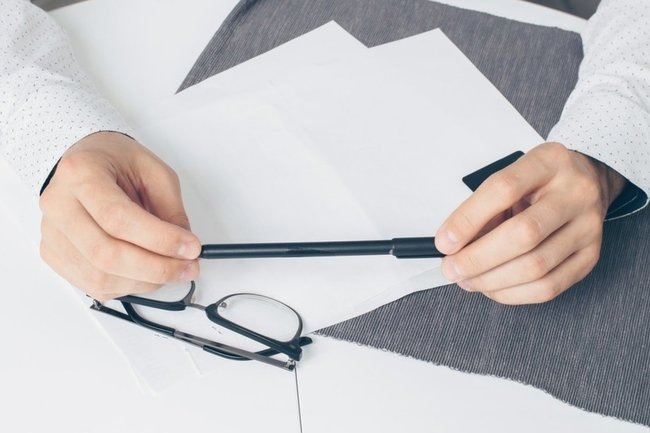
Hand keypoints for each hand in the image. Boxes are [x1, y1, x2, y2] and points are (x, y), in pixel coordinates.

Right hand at [39, 132, 200, 300]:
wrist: (87, 163)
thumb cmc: (117, 162)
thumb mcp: (155, 172)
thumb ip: (171, 210)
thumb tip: (185, 249)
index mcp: (81, 174)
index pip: (118, 218)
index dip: (159, 239)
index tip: (191, 247)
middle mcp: (59, 205)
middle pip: (106, 254)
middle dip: (157, 268)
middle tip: (189, 267)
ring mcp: (53, 234)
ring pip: (100, 277)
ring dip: (146, 281)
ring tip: (172, 269)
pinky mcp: (55, 256)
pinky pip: (94, 286)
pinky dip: (129, 286)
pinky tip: (148, 272)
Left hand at [434, 142, 625, 304]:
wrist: (587, 181)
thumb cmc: (539, 182)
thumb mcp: (511, 177)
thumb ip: (483, 207)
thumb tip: (452, 244)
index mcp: (549, 162)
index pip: (503, 190)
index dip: (468, 220)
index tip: (444, 242)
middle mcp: (575, 193)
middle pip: (523, 234)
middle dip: (477, 259)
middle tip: (451, 269)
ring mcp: (588, 227)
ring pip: (536, 266)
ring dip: (492, 281)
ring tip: (467, 280)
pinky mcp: (591, 256)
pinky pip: (550, 286)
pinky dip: (513, 294)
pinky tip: (493, 288)